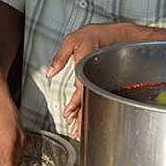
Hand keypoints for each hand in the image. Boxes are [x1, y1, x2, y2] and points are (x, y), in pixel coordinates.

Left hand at [48, 23, 140, 138]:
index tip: (68, 114)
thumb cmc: (94, 35)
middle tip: (75, 131)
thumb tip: (50, 72)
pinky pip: (93, 97)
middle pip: (86, 101)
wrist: (114, 34)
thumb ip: (60, 57)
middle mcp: (92, 77)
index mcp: (85, 68)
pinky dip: (88, 108)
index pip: (80, 91)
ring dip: (84, 116)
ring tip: (79, 129)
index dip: (74, 104)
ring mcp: (97, 80)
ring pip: (91, 102)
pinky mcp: (98, 81)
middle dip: (80, 117)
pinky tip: (84, 116)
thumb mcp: (71, 41)